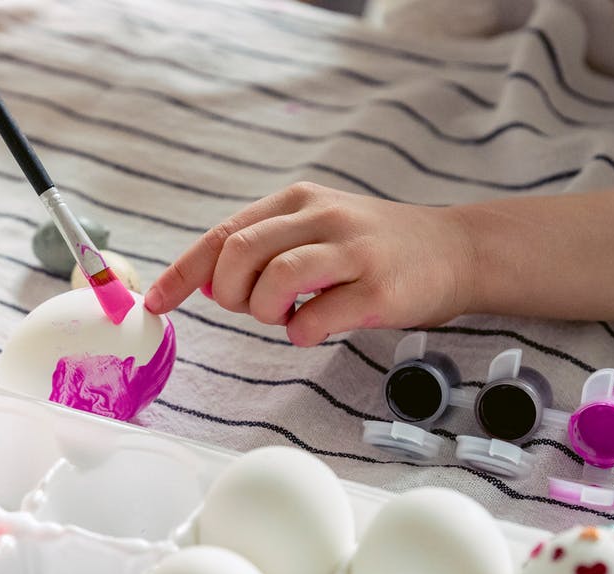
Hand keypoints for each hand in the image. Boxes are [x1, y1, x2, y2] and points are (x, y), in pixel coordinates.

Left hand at [143, 182, 475, 345]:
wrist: (457, 249)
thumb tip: (204, 280)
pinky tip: (314, 327)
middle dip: (229, 293)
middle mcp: (322, 216)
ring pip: (274, 280)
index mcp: (296, 200)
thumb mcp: (315, 228)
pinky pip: (314, 318)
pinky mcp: (378, 288)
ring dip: (265, 311)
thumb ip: (262, 248)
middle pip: (240, 253)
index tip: (156, 302)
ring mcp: (353, 250)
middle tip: (249, 307)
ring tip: (286, 315)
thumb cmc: (374, 246)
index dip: (183, 272)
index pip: (223, 234)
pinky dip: (301, 332)